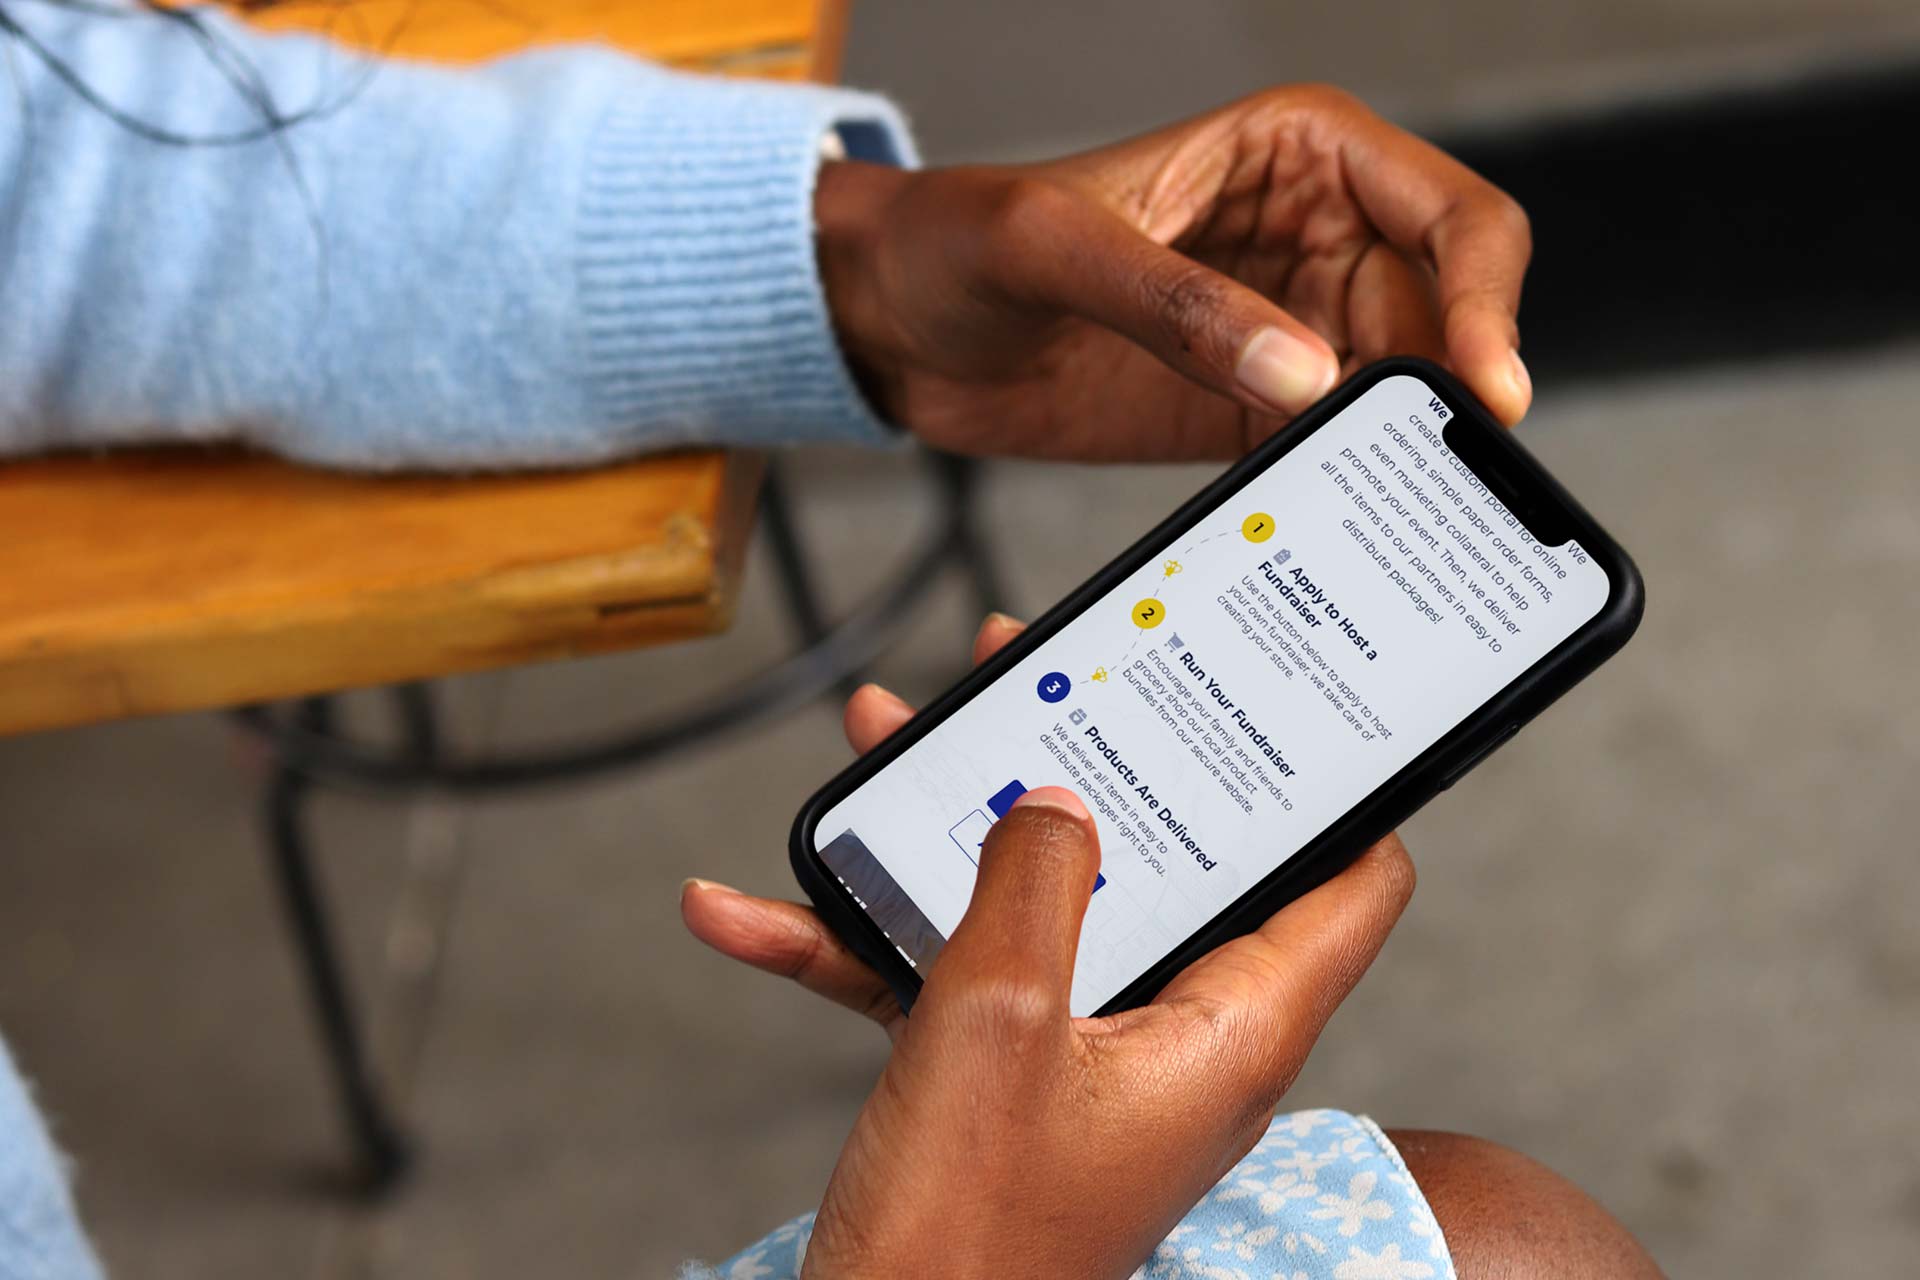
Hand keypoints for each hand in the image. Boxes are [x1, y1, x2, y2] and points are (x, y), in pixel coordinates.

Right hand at [682, 616, 1415, 1276]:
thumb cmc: (963, 1242)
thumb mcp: (995, 1022)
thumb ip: (1032, 886)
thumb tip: (1057, 804)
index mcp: (1229, 1031)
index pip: (1350, 885)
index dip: (1338, 788)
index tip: (1290, 707)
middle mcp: (1178, 1041)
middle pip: (1168, 865)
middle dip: (1092, 769)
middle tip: (1036, 682)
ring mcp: (1091, 1062)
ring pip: (1044, 908)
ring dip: (952, 836)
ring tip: (884, 744)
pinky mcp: (1014, 1084)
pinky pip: (956, 981)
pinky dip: (870, 941)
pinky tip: (757, 910)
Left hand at [816, 84, 1530, 461]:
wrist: (888, 320)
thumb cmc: (956, 237)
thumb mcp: (1054, 247)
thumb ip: (1177, 304)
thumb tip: (1304, 374)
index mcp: (1300, 156)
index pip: (1453, 217)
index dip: (1486, 301)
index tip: (1482, 389)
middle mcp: (1314, 239)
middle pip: (1441, 323)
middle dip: (1443, 398)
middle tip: (1433, 480)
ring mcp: (1285, 331)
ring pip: (1392, 399)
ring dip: (1392, 456)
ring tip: (1379, 515)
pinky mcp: (1243, 410)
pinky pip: (1320, 453)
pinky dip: (1330, 490)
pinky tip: (1317, 527)